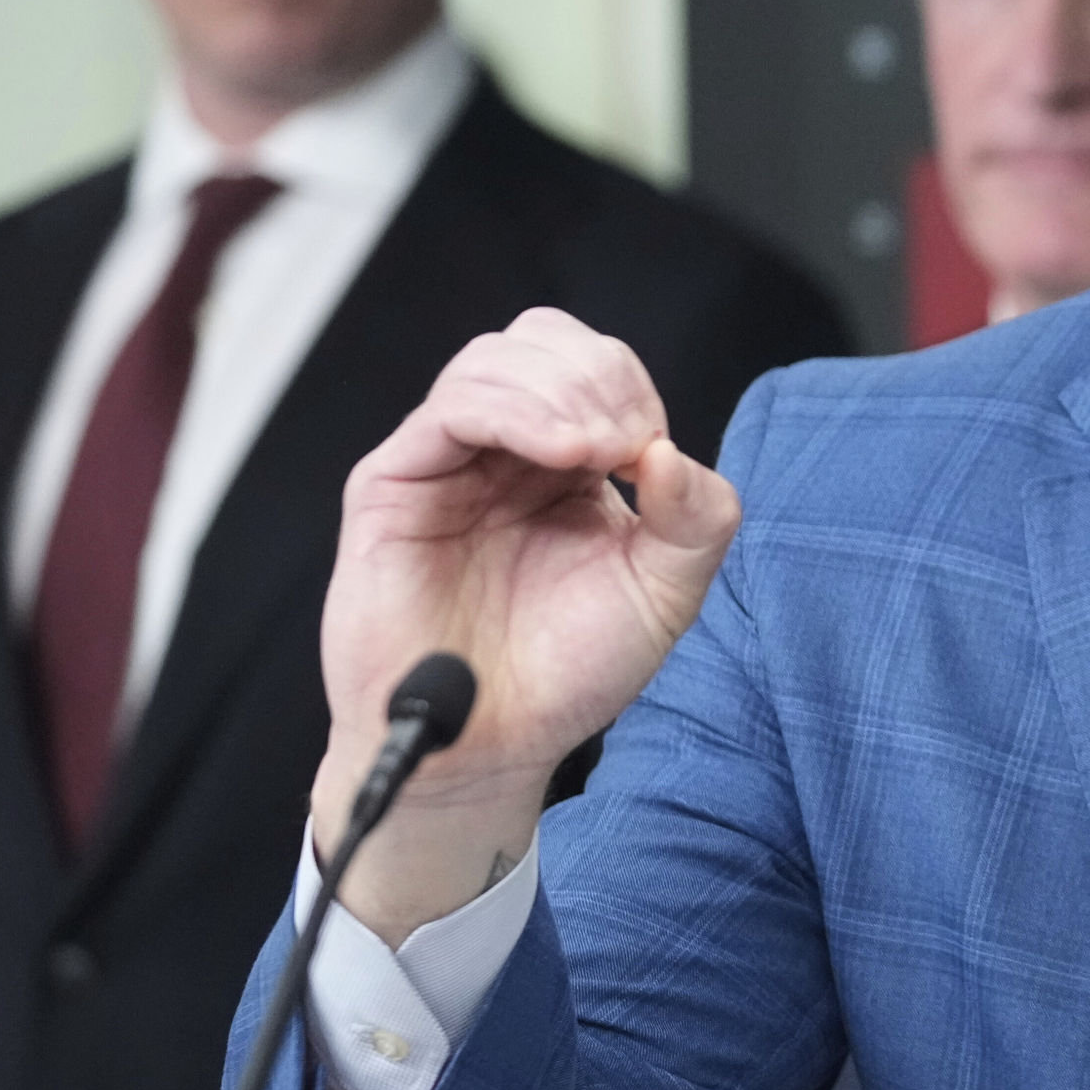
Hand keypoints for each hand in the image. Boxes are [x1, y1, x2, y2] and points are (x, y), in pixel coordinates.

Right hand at [312, 309, 738, 933]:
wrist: (491, 747)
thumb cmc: (564, 674)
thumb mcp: (664, 593)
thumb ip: (697, 519)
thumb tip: (677, 451)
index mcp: (564, 463)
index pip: (593, 367)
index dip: (629, 388)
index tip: (653, 455)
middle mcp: (502, 452)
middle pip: (542, 342)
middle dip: (600, 377)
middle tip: (626, 444)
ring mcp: (445, 462)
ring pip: (494, 361)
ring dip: (561, 390)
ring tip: (597, 450)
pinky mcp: (393, 484)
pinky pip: (449, 409)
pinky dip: (514, 410)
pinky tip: (561, 451)